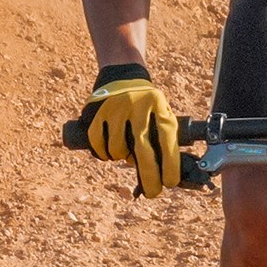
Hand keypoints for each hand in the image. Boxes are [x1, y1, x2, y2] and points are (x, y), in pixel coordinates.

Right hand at [83, 68, 179, 197]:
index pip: (166, 140)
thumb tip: (163, 173)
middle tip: (153, 192)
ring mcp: (115, 109)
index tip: (170, 183)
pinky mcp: (97, 112)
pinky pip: (98, 144)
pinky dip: (103, 153)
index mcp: (158, 106)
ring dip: (121, 158)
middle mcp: (138, 107)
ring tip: (124, 152)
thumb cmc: (147, 103)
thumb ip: (162, 137)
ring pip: (118, 150)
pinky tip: (108, 151)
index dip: (170, 164)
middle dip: (150, 176)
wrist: (122, 74)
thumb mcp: (161, 112)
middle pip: (143, 150)